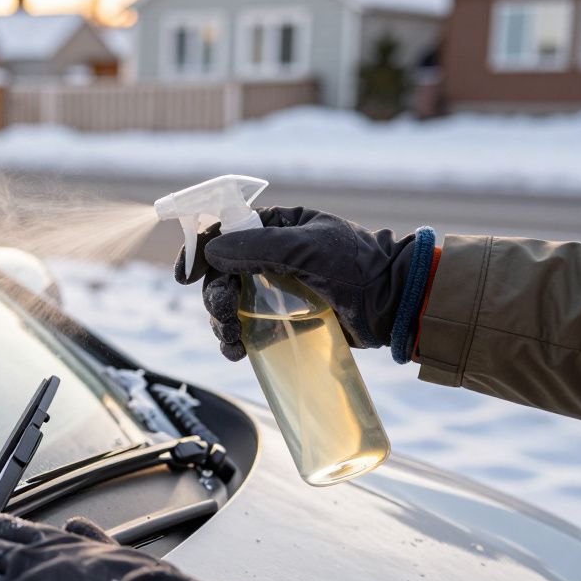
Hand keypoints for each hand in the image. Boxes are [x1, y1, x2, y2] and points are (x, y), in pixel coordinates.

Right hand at [175, 207, 435, 362]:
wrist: (395, 302)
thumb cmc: (359, 264)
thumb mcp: (309, 247)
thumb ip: (260, 245)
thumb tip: (212, 250)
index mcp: (274, 228)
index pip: (223, 234)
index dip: (199, 254)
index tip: (185, 277)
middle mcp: (269, 258)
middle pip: (220, 276)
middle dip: (214, 297)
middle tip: (223, 314)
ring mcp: (275, 291)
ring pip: (229, 307)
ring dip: (220, 324)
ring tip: (232, 340)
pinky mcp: (284, 322)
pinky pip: (247, 331)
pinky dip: (235, 343)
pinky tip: (238, 352)